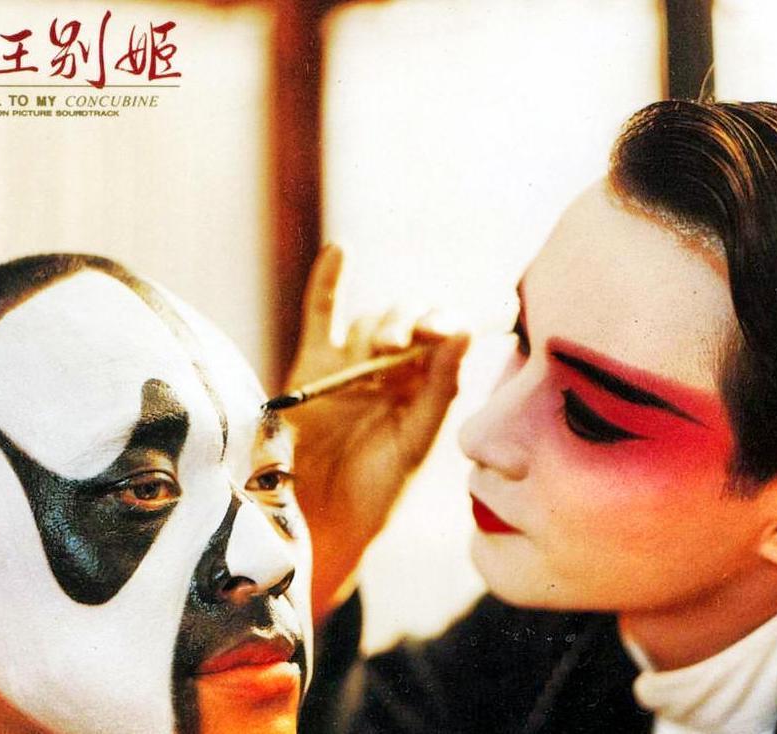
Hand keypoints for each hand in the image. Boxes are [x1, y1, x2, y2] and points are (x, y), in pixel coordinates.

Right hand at [285, 245, 468, 625]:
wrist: (322, 519)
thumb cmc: (376, 489)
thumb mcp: (415, 441)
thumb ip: (439, 388)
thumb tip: (463, 333)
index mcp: (425, 386)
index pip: (443, 336)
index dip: (448, 322)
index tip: (451, 327)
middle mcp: (391, 369)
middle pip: (407, 320)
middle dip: (411, 324)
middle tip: (406, 345)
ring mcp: (351, 364)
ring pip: (371, 321)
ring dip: (381, 327)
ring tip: (381, 354)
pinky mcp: (313, 364)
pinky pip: (322, 315)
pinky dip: (328, 283)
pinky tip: (341, 252)